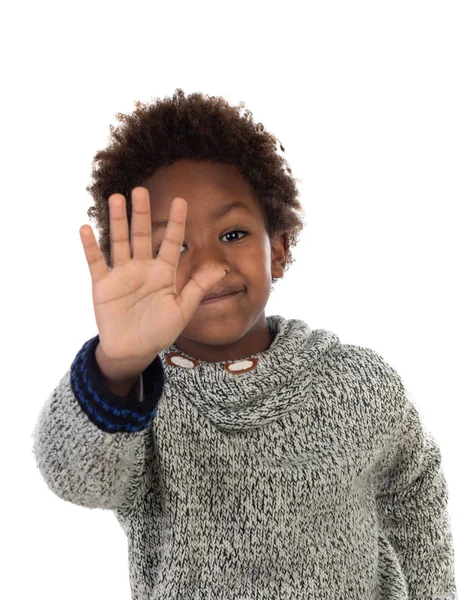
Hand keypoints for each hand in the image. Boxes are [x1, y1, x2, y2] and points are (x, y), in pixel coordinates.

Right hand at [79, 187, 226, 367]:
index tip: (181, 200)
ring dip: (117, 221)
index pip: (171, 242)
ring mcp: (122, 274)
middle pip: (143, 235)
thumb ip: (197, 287)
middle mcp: (143, 267)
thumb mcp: (182, 310)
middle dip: (142, 213)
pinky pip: (96, 261)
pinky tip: (86, 228)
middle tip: (141, 190)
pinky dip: (90, 246)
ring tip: (116, 198)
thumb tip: (221, 267)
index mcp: (163, 272)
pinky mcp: (103, 284)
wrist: (133, 351)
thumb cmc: (159, 331)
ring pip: (119, 241)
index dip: (176, 222)